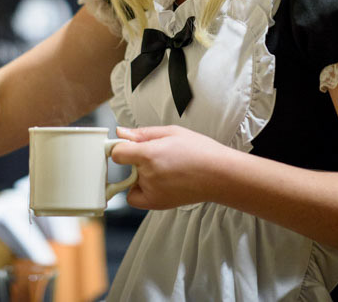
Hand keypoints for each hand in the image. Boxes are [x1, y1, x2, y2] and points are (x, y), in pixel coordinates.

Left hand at [110, 125, 232, 209]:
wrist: (220, 175)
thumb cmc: (201, 151)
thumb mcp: (171, 132)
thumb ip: (143, 133)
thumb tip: (121, 133)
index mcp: (149, 155)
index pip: (117, 153)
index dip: (121, 147)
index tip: (127, 146)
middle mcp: (148, 175)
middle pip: (127, 166)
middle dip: (136, 160)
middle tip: (158, 156)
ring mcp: (152, 192)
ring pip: (132, 182)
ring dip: (141, 176)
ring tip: (165, 169)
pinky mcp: (157, 204)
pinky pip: (137, 199)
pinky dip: (141, 192)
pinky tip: (158, 183)